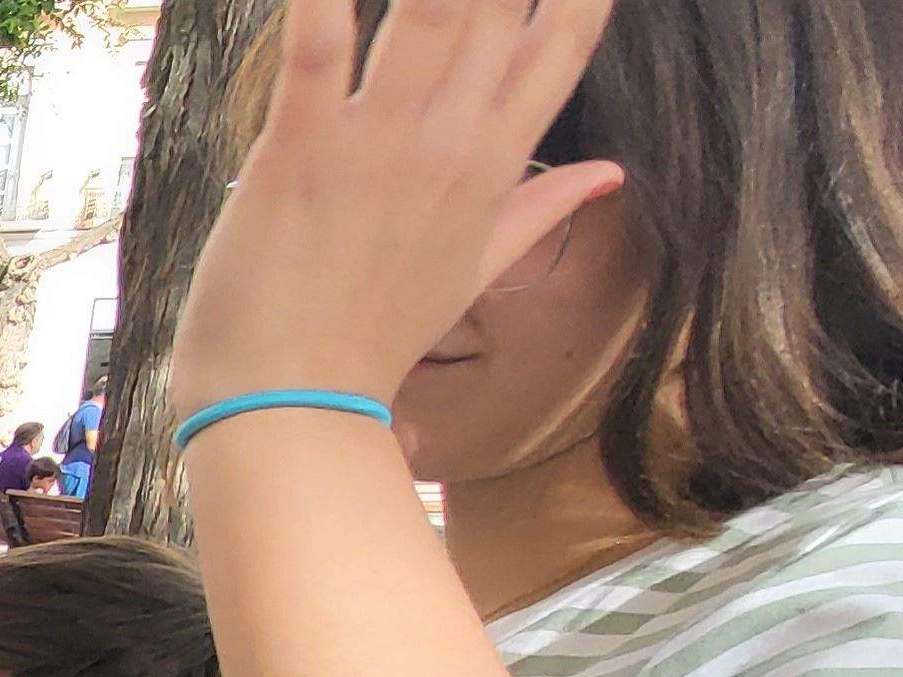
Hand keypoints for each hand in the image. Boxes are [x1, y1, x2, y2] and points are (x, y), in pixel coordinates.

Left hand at [168, 0, 620, 413]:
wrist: (291, 409)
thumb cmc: (368, 336)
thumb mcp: (472, 268)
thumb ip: (540, 209)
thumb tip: (612, 173)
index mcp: (493, 160)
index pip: (563, 37)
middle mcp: (450, 140)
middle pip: (502, 3)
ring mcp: (378, 144)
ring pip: (430, 9)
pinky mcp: (298, 153)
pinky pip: (317, 51)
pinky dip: (320, 1)